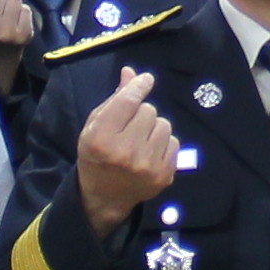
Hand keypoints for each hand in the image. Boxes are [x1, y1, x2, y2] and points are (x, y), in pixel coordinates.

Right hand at [74, 66, 179, 225]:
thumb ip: (115, 99)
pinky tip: (149, 152)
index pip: (128, 101)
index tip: (146, 79)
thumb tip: (132, 73)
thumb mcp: (95, 126)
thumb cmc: (97, 155)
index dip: (139, 86)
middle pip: (149, 111)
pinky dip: (163, 143)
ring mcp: (147, 166)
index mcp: (101, 138)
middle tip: (130, 127)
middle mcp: (125, 152)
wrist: (104, 196)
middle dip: (141, 113)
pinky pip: (174, 142)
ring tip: (140, 140)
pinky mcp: (164, 175)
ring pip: (165, 125)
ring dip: (154, 128)